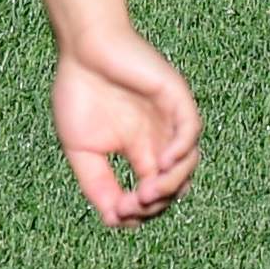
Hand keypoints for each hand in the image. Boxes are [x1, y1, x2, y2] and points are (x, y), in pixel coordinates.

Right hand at [51, 21, 200, 226]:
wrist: (81, 47)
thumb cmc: (78, 91)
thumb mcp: (82, 150)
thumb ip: (97, 184)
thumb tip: (115, 221)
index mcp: (141, 150)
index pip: (153, 192)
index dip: (139, 209)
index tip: (116, 212)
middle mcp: (161, 140)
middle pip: (175, 185)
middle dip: (156, 203)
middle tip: (132, 204)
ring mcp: (172, 121)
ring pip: (187, 164)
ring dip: (170, 185)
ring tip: (146, 192)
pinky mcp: (177, 100)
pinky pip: (191, 133)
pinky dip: (181, 153)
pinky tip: (161, 165)